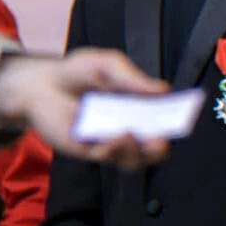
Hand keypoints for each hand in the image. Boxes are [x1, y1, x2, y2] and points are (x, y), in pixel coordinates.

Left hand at [0, 47, 171, 169]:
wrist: (41, 83)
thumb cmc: (78, 72)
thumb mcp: (108, 66)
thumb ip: (134, 80)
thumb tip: (165, 90)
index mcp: (142, 105)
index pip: (166, 118)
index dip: (179, 119)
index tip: (185, 115)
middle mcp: (131, 127)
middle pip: (154, 148)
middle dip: (159, 147)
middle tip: (160, 141)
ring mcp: (111, 141)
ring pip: (133, 159)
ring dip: (135, 151)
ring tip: (129, 135)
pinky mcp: (88, 150)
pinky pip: (106, 158)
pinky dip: (111, 150)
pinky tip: (109, 140)